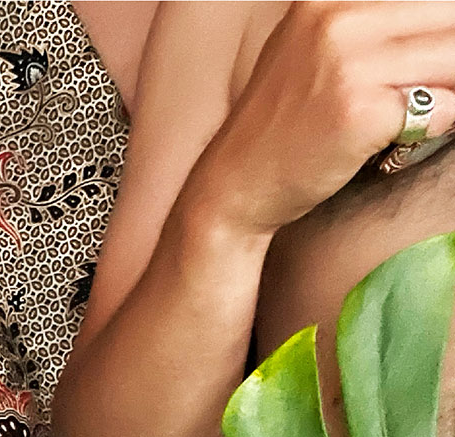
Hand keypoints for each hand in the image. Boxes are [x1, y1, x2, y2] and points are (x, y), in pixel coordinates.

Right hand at [199, 2, 454, 234]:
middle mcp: (337, 18)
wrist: (232, 189)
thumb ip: (372, 28)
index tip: (435, 63)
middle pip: (447, 19)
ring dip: (450, 89)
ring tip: (420, 112)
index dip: (441, 29)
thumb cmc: (282, 131)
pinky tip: (404, 138)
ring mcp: (346, 63)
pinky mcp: (357, 111)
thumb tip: (442, 26)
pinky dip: (439, 124)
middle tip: (436, 90)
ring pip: (452, 58)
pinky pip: (441, 108)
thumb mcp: (315, 53)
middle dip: (449, 59)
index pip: (426, 1)